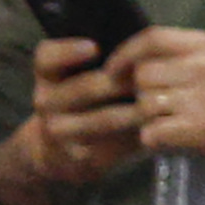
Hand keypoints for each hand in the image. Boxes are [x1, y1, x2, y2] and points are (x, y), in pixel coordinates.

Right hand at [4, 34, 142, 191]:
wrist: (57, 150)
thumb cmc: (81, 99)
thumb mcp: (76, 74)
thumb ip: (102, 59)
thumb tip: (140, 46)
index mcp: (48, 75)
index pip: (47, 58)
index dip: (67, 52)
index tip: (93, 47)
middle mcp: (47, 102)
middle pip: (83, 88)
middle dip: (120, 82)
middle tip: (149, 76)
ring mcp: (60, 132)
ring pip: (103, 119)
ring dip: (133, 111)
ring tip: (157, 103)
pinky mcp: (78, 158)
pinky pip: (111, 147)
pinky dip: (134, 137)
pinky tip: (151, 129)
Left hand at [110, 26, 204, 176]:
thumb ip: (187, 55)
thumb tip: (139, 58)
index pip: (152, 38)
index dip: (124, 54)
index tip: (112, 71)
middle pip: (143, 75)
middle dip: (141, 95)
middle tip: (155, 110)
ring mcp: (203, 97)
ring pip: (145, 105)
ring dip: (147, 120)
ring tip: (168, 125)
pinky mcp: (202, 128)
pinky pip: (152, 133)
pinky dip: (154, 141)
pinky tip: (171, 141)